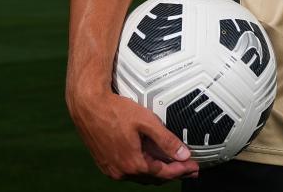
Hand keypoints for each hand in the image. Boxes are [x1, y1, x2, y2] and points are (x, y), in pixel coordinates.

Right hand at [67, 90, 198, 183]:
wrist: (87, 106)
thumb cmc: (115, 110)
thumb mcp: (146, 122)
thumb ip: (166, 140)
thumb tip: (184, 155)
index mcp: (133, 163)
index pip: (164, 173)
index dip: (182, 170)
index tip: (194, 167)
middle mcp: (121, 172)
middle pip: (153, 177)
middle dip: (172, 173)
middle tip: (189, 169)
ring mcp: (111, 169)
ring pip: (140, 175)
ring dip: (157, 171)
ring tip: (173, 166)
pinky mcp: (105, 163)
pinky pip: (128, 171)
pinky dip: (143, 167)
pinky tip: (150, 160)